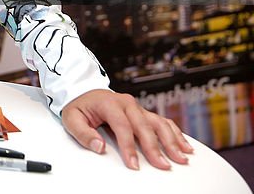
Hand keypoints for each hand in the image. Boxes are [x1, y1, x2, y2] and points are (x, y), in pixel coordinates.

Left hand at [62, 89, 194, 169]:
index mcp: (109, 103)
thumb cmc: (79, 106)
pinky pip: (163, 121)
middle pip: (144, 126)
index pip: (122, 127)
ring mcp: (137, 107)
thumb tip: (99, 147)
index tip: (134, 164)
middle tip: (163, 165)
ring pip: (158, 123)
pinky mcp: (143, 112)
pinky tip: (185, 146)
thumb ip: (83, 133)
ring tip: (181, 157)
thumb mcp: (71, 118)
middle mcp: (127, 103)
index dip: (129, 147)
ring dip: (172, 140)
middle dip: (155, 148)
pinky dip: (176, 133)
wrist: (83, 91)